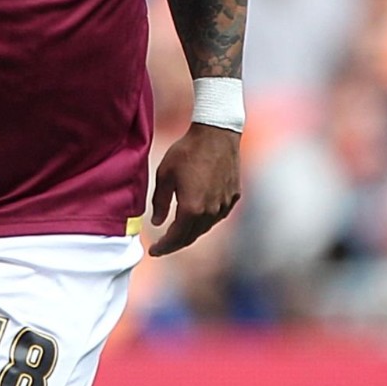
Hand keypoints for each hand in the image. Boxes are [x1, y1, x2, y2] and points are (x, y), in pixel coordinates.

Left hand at [149, 123, 240, 256]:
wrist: (216, 134)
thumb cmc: (186, 152)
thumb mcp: (164, 176)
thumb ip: (160, 202)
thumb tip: (158, 222)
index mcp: (192, 208)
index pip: (176, 237)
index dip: (163, 247)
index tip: (153, 251)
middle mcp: (210, 211)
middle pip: (191, 237)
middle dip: (175, 244)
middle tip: (163, 246)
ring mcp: (224, 205)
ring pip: (205, 227)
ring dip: (190, 232)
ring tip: (177, 232)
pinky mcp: (233, 196)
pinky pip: (217, 215)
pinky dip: (205, 220)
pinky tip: (197, 216)